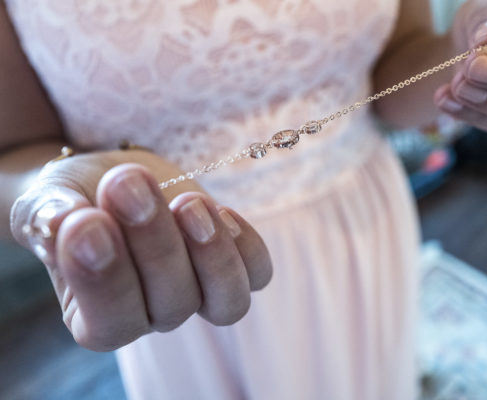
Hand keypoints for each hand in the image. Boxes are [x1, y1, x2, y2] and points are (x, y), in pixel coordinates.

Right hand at [10, 149, 271, 350]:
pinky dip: (248, 247)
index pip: (111, 322)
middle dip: (156, 245)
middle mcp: (153, 315)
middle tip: (131, 187)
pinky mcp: (229, 265)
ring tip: (188, 202)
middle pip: (172, 306)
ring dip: (213, 254)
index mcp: (96, 318)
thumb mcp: (49, 201)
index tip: (89, 221)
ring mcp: (197, 293)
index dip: (106, 278)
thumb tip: (59, 224)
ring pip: (226, 303)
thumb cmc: (76, 199)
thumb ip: (48, 216)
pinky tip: (222, 210)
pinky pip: (257, 274)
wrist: (111, 181)